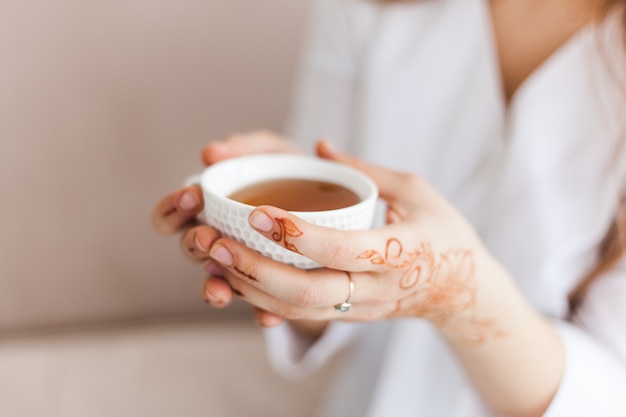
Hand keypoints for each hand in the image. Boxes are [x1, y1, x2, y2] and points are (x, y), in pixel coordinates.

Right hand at [151, 130, 299, 321]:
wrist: (337, 202)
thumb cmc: (292, 172)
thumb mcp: (271, 152)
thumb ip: (244, 147)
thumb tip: (210, 152)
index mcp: (210, 209)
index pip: (170, 215)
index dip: (172, 209)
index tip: (194, 196)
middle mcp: (219, 241)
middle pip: (190, 251)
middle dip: (195, 245)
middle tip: (208, 237)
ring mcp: (242, 267)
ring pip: (217, 284)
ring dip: (216, 286)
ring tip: (221, 289)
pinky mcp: (269, 289)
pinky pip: (260, 307)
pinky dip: (261, 313)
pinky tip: (267, 317)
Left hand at [206, 141, 505, 340]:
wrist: (462, 292)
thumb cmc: (443, 232)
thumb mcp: (416, 191)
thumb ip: (365, 170)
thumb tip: (319, 147)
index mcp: (398, 252)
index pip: (340, 250)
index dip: (296, 235)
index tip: (258, 212)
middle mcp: (376, 288)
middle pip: (307, 291)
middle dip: (256, 269)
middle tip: (218, 242)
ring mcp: (362, 309)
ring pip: (297, 310)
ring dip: (252, 287)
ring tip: (216, 257)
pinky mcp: (351, 318)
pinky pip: (302, 314)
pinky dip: (265, 298)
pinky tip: (237, 276)